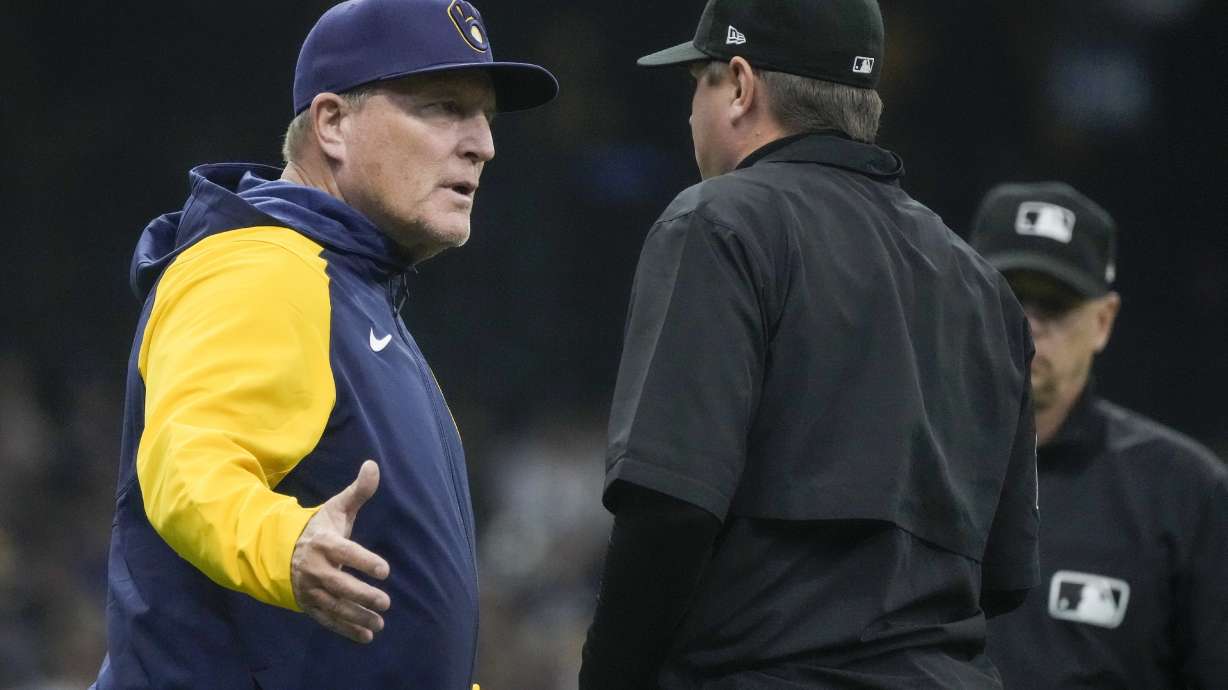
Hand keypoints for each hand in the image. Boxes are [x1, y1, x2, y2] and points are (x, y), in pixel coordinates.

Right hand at [291, 460, 390, 642]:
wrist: (279, 550)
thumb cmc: (317, 528)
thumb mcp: (336, 508)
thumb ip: (358, 491)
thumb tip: (373, 464)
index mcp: (323, 543)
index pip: (345, 553)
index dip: (364, 561)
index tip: (384, 570)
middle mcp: (314, 568)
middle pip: (339, 585)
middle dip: (362, 595)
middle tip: (385, 601)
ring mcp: (309, 588)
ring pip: (334, 606)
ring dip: (357, 616)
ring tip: (380, 622)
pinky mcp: (308, 604)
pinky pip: (327, 619)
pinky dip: (345, 629)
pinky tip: (366, 636)